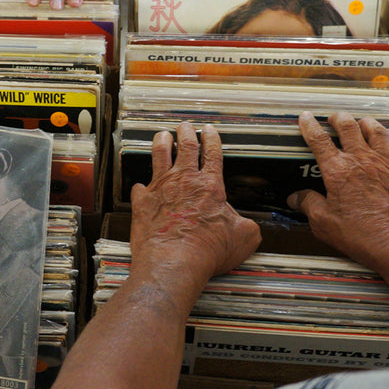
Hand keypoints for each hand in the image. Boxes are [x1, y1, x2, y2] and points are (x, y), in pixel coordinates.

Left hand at [130, 122, 260, 299]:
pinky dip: (141, 186)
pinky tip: (140, 186)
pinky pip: (139, 188)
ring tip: (162, 136)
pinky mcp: (142, 203)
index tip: (209, 130)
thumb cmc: (208, 251)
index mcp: (210, 186)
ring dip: (161, 143)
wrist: (174, 261)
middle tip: (185, 126)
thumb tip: (248, 226)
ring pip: (159, 156)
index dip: (212, 139)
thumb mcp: (244, 238)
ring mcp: (160, 189)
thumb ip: (248, 226)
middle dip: (186, 133)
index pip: (212, 153)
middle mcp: (184, 181)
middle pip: (185, 148)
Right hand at [287, 111, 388, 273]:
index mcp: (339, 170)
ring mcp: (388, 163)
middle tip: (334, 118)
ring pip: (377, 131)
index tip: (306, 118)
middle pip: (349, 127)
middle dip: (339, 118)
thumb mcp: (324, 223)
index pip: (319, 140)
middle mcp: (363, 160)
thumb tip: (296, 198)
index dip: (310, 126)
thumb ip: (308, 205)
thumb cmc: (361, 235)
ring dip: (367, 123)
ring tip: (362, 122)